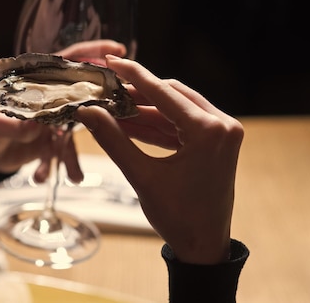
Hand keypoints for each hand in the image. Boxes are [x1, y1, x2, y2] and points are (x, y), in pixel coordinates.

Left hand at [0, 40, 126, 181]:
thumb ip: (8, 124)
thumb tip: (32, 129)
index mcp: (33, 82)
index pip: (65, 61)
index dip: (90, 53)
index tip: (116, 50)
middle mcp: (46, 99)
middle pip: (80, 96)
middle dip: (99, 106)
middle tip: (116, 117)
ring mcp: (49, 122)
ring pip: (71, 136)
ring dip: (72, 157)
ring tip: (74, 177)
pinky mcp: (46, 144)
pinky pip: (56, 157)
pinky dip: (51, 169)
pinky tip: (40, 178)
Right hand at [75, 56, 243, 263]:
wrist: (204, 246)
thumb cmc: (178, 217)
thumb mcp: (141, 176)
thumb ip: (113, 139)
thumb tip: (87, 112)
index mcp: (209, 131)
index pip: (163, 93)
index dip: (133, 76)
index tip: (111, 62)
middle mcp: (222, 125)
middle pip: (171, 95)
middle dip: (137, 93)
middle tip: (107, 90)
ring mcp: (222, 132)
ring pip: (175, 108)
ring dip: (144, 110)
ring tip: (112, 109)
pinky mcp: (216, 141)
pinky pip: (181, 124)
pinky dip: (156, 124)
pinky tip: (129, 123)